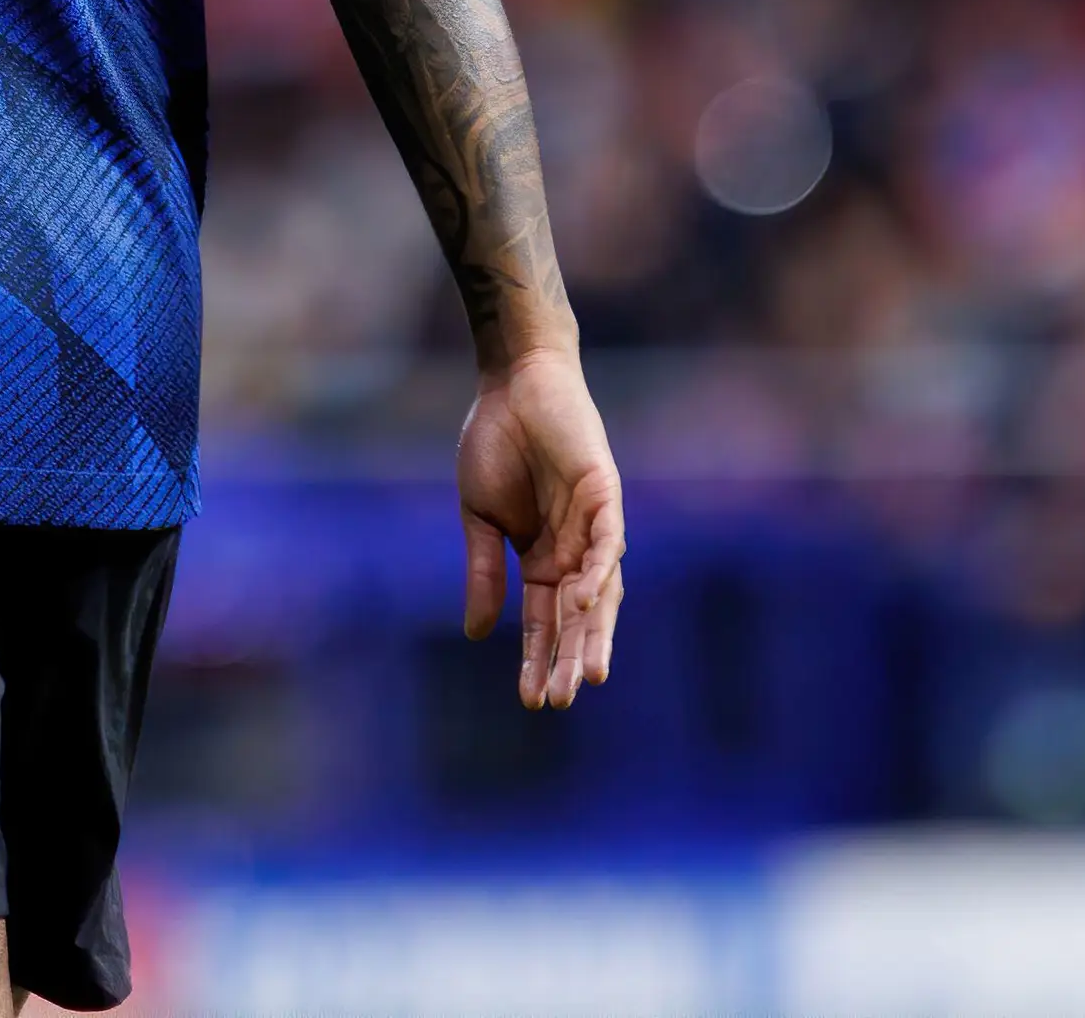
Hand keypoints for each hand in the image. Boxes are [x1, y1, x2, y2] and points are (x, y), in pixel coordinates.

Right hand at [456, 345, 624, 708]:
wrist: (511, 383)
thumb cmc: (494, 442)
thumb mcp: (479, 518)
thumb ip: (483, 573)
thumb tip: (476, 634)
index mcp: (540, 557)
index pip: (542, 620)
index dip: (536, 658)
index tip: (528, 702)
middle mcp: (573, 549)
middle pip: (576, 616)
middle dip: (568, 658)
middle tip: (560, 701)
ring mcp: (593, 524)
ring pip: (601, 590)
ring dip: (594, 631)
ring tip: (587, 674)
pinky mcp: (605, 494)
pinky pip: (608, 541)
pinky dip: (599, 571)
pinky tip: (584, 601)